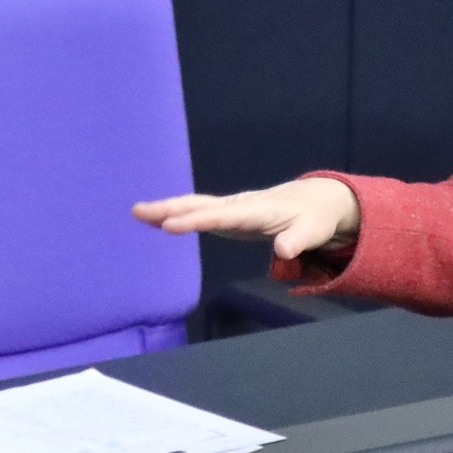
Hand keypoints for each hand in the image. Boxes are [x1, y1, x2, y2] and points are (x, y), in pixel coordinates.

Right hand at [133, 177, 361, 260]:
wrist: (315, 202)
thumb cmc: (314, 218)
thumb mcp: (313, 231)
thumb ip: (298, 241)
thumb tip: (283, 251)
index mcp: (258, 210)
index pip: (223, 216)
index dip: (197, 220)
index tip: (171, 225)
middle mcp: (240, 206)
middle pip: (201, 205)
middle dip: (171, 208)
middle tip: (140, 211)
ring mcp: (232, 209)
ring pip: (195, 205)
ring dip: (167, 208)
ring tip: (137, 212)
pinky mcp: (228, 215)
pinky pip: (198, 212)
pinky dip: (176, 214)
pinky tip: (155, 220)